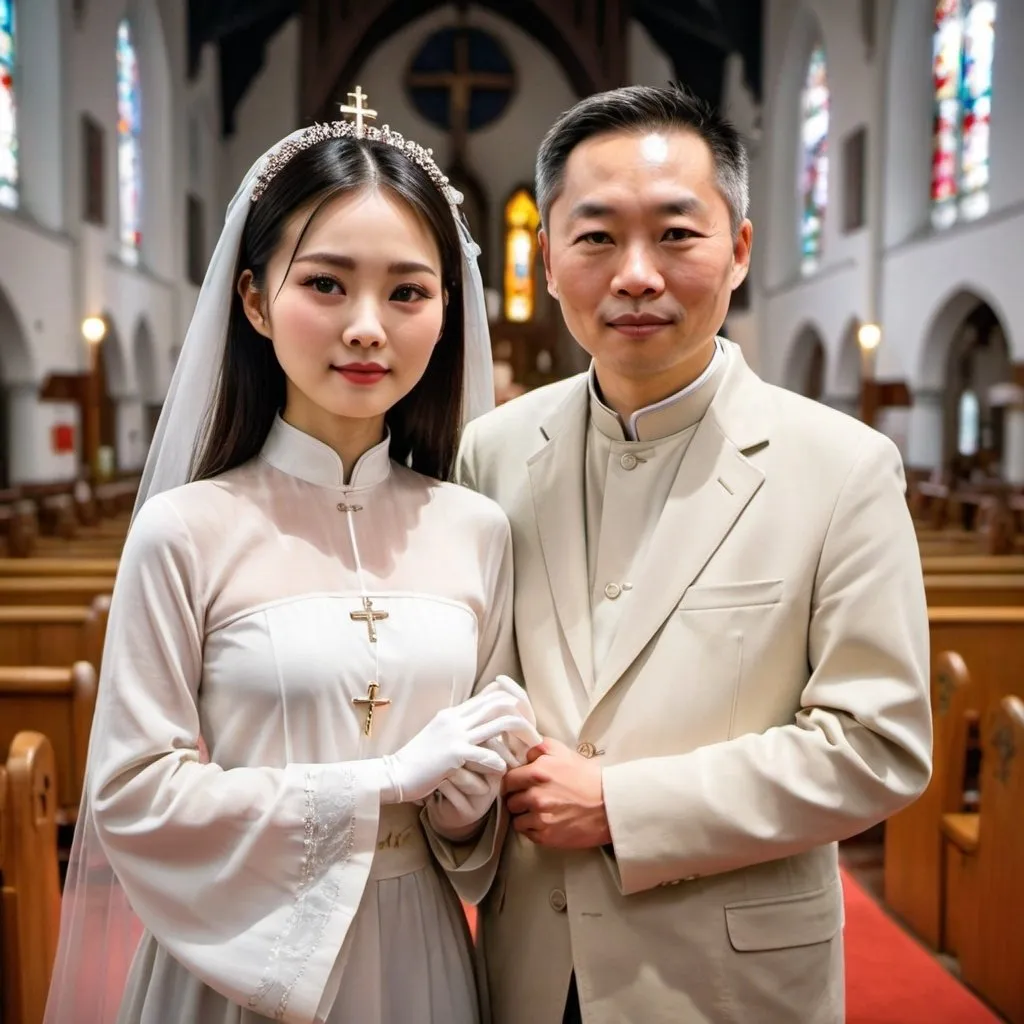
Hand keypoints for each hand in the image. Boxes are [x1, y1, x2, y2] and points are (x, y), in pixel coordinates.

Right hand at [425, 676, 540, 837]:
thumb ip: (459, 729)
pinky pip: (486, 754)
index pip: (491, 695)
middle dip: (524, 719)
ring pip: (499, 724)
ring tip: (529, 753)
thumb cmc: (419, 761)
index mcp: (454, 712)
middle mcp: (456, 718)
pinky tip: (503, 771)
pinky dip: (499, 762)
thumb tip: (481, 728)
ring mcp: (455, 734)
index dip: (514, 706)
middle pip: (500, 704)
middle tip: (535, 738)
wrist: (394, 775)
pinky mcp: (453, 754)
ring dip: (519, 737)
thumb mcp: (439, 737)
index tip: (527, 722)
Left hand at [504, 738, 611, 848]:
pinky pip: (527, 834)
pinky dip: (533, 829)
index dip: (512, 782)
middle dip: (518, 799)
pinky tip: (546, 822)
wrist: (611, 805)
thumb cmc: (588, 777)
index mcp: (537, 772)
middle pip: (510, 801)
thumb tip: (522, 753)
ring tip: (540, 812)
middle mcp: (535, 796)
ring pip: (516, 820)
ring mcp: (540, 818)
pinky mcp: (546, 837)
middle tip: (531, 798)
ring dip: (524, 816)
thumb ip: (538, 747)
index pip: (507, 780)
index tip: (518, 785)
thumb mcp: (564, 752)